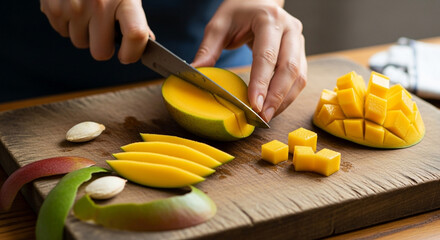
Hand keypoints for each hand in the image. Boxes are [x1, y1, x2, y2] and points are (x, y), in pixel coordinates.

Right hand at [40, 0, 153, 63]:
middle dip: (103, 45)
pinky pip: (63, 33)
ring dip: (84, 33)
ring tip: (87, 11)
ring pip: (80, 43)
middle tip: (104, 30)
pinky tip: (73, 6)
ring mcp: (73, 7)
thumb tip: (147, 41)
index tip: (127, 56)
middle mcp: (98, 3)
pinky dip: (69, 24)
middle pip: (101, 52)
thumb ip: (135, 17)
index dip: (132, 53)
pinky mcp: (52, 8)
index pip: (135, 35)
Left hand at [192, 0, 306, 121]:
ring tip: (267, 117)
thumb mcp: (219, 24)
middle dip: (276, 97)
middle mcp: (290, 29)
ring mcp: (299, 41)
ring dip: (284, 100)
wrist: (258, 1)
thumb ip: (208, 48)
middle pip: (289, 68)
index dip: (261, 82)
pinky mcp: (300, 52)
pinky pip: (300, 78)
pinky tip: (275, 107)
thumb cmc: (239, 12)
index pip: (267, 55)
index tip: (254, 105)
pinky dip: (288, 96)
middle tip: (262, 117)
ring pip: (299, 76)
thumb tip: (195, 72)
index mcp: (269, 19)